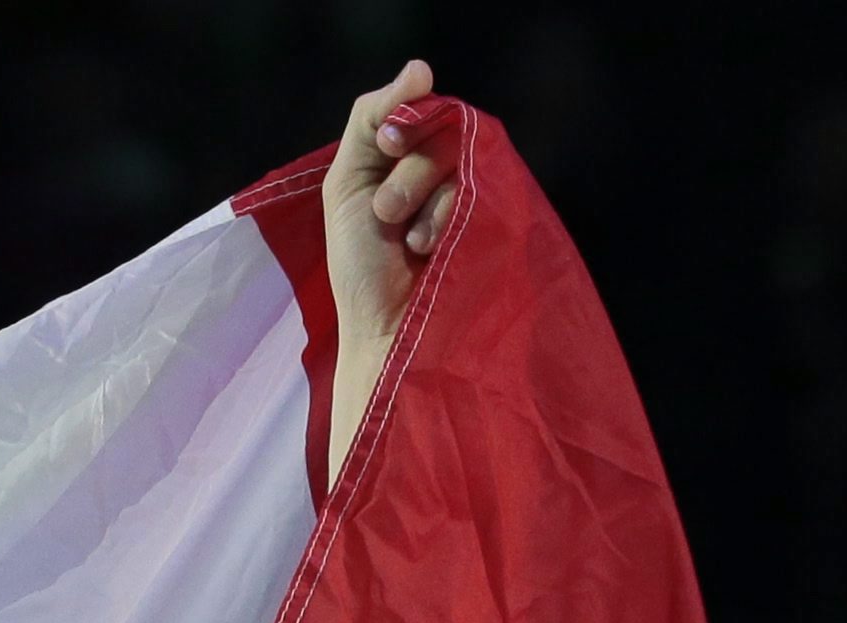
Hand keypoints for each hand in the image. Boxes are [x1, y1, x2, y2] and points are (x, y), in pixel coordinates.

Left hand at [317, 60, 455, 485]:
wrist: (384, 332)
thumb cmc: (362, 269)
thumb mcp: (349, 184)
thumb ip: (369, 120)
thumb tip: (422, 66)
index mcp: (411, 160)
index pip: (422, 109)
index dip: (400, 122)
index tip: (380, 149)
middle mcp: (449, 170)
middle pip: (442, 125)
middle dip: (404, 168)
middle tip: (386, 214)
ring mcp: (475, 192)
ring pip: (458, 152)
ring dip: (420, 195)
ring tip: (410, 243)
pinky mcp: (497, 214)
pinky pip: (477, 180)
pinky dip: (442, 214)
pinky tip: (429, 250)